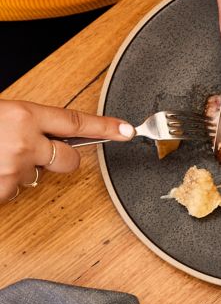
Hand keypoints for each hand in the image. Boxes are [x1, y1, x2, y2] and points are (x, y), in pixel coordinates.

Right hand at [0, 100, 133, 201]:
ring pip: (39, 175)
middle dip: (60, 157)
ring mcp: (17, 169)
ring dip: (23, 168)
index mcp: (24, 116)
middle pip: (71, 160)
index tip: (126, 131)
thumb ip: (29, 123)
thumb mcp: (2, 114)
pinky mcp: (5, 190)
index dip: (105, 128)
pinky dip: (6, 182)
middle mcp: (26, 142)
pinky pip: (17, 190)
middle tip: (32, 149)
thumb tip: (50, 131)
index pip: (77, 122)